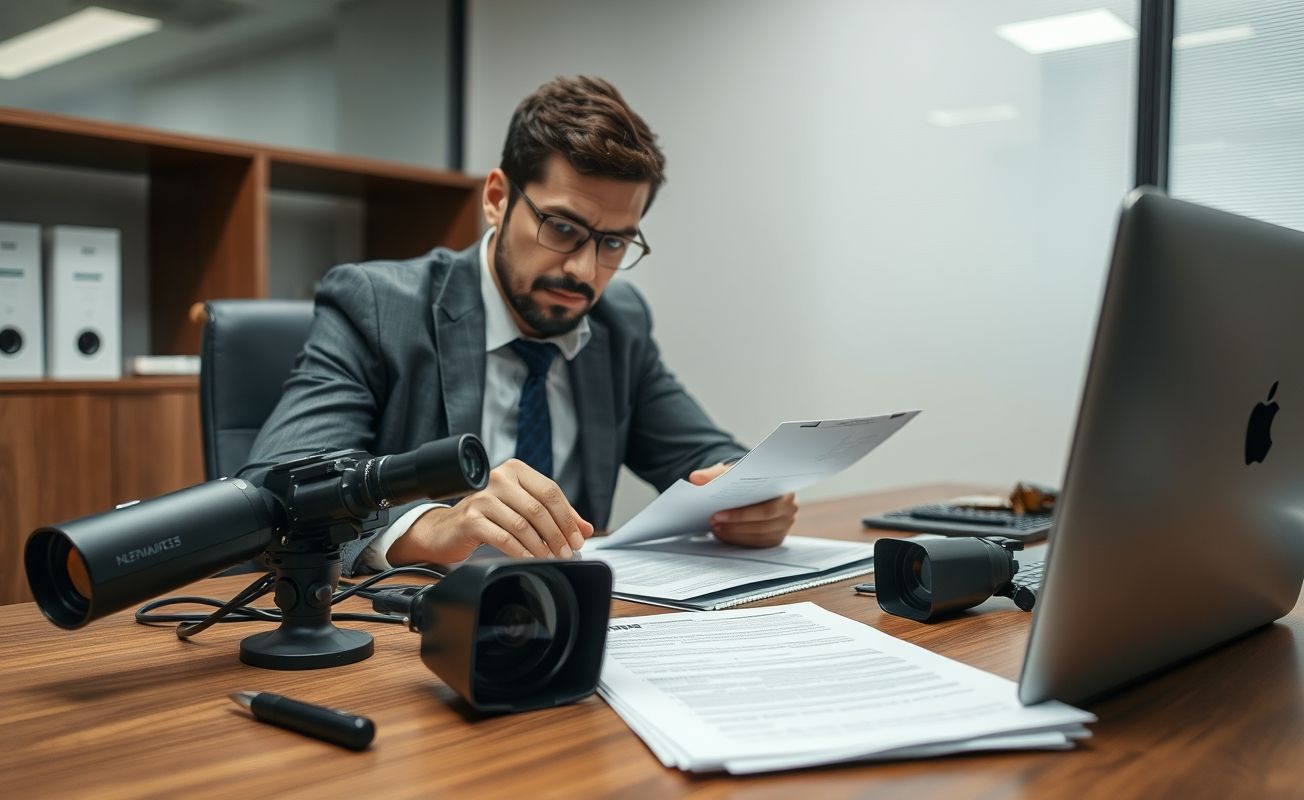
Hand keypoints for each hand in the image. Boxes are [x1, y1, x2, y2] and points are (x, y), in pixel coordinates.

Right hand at [387, 459, 594, 564]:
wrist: (447, 530)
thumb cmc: (489, 517)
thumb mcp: (523, 510)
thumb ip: (554, 515)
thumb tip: (586, 528)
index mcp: (515, 470)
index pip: (550, 491)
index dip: (568, 517)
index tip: (577, 538)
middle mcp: (498, 478)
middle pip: (538, 508)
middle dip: (557, 534)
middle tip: (567, 552)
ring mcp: (483, 498)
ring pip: (523, 524)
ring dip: (541, 546)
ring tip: (550, 558)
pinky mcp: (471, 518)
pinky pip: (504, 538)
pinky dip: (521, 552)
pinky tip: (530, 559)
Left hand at [688, 462, 797, 547]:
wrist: (754, 487)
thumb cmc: (744, 479)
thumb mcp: (729, 472)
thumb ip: (712, 474)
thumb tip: (695, 478)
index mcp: (785, 491)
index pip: (766, 507)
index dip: (741, 514)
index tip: (717, 514)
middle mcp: (789, 510)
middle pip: (763, 524)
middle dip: (735, 525)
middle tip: (713, 522)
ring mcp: (784, 526)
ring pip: (760, 535)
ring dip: (735, 534)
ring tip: (715, 528)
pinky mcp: (775, 537)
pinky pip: (757, 543)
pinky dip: (738, 539)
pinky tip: (723, 534)